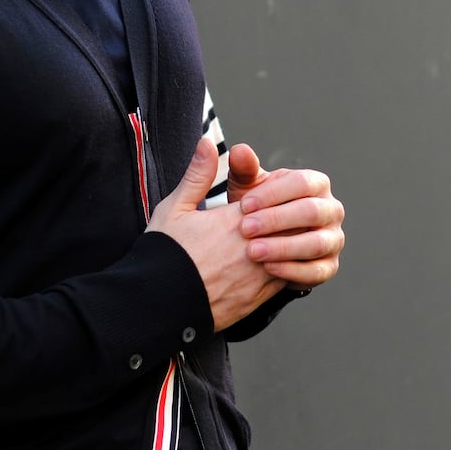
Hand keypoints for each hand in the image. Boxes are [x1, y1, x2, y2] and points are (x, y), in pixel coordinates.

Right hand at [146, 139, 285, 329]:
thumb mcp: (175, 208)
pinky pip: (287, 279)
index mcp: (233, 221)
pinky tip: (279, 263)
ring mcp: (257, 274)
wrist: (157, 306)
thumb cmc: (163, 254)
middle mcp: (251, 246)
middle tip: (286, 214)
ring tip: (284, 237)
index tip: (270, 194)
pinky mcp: (257, 298)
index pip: (272, 198)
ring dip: (292, 243)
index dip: (274, 195)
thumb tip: (207, 143)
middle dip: (289, 217)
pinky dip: (288, 268)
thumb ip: (197, 176)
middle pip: (289, 224)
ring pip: (293, 252)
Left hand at [230, 144, 344, 291]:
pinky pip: (316, 271)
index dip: (273, 194)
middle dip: (277, 220)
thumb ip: (243, 169)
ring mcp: (334, 239)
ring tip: (253, 251)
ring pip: (316, 243)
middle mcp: (331, 209)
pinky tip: (267, 268)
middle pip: (312, 212)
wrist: (264, 240)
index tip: (244, 205)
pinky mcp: (330, 266)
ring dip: (283, 247)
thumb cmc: (257, 207)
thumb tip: (239, 150)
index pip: (302, 183)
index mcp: (316, 184)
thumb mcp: (248, 187)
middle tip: (245, 229)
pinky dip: (292, 270)